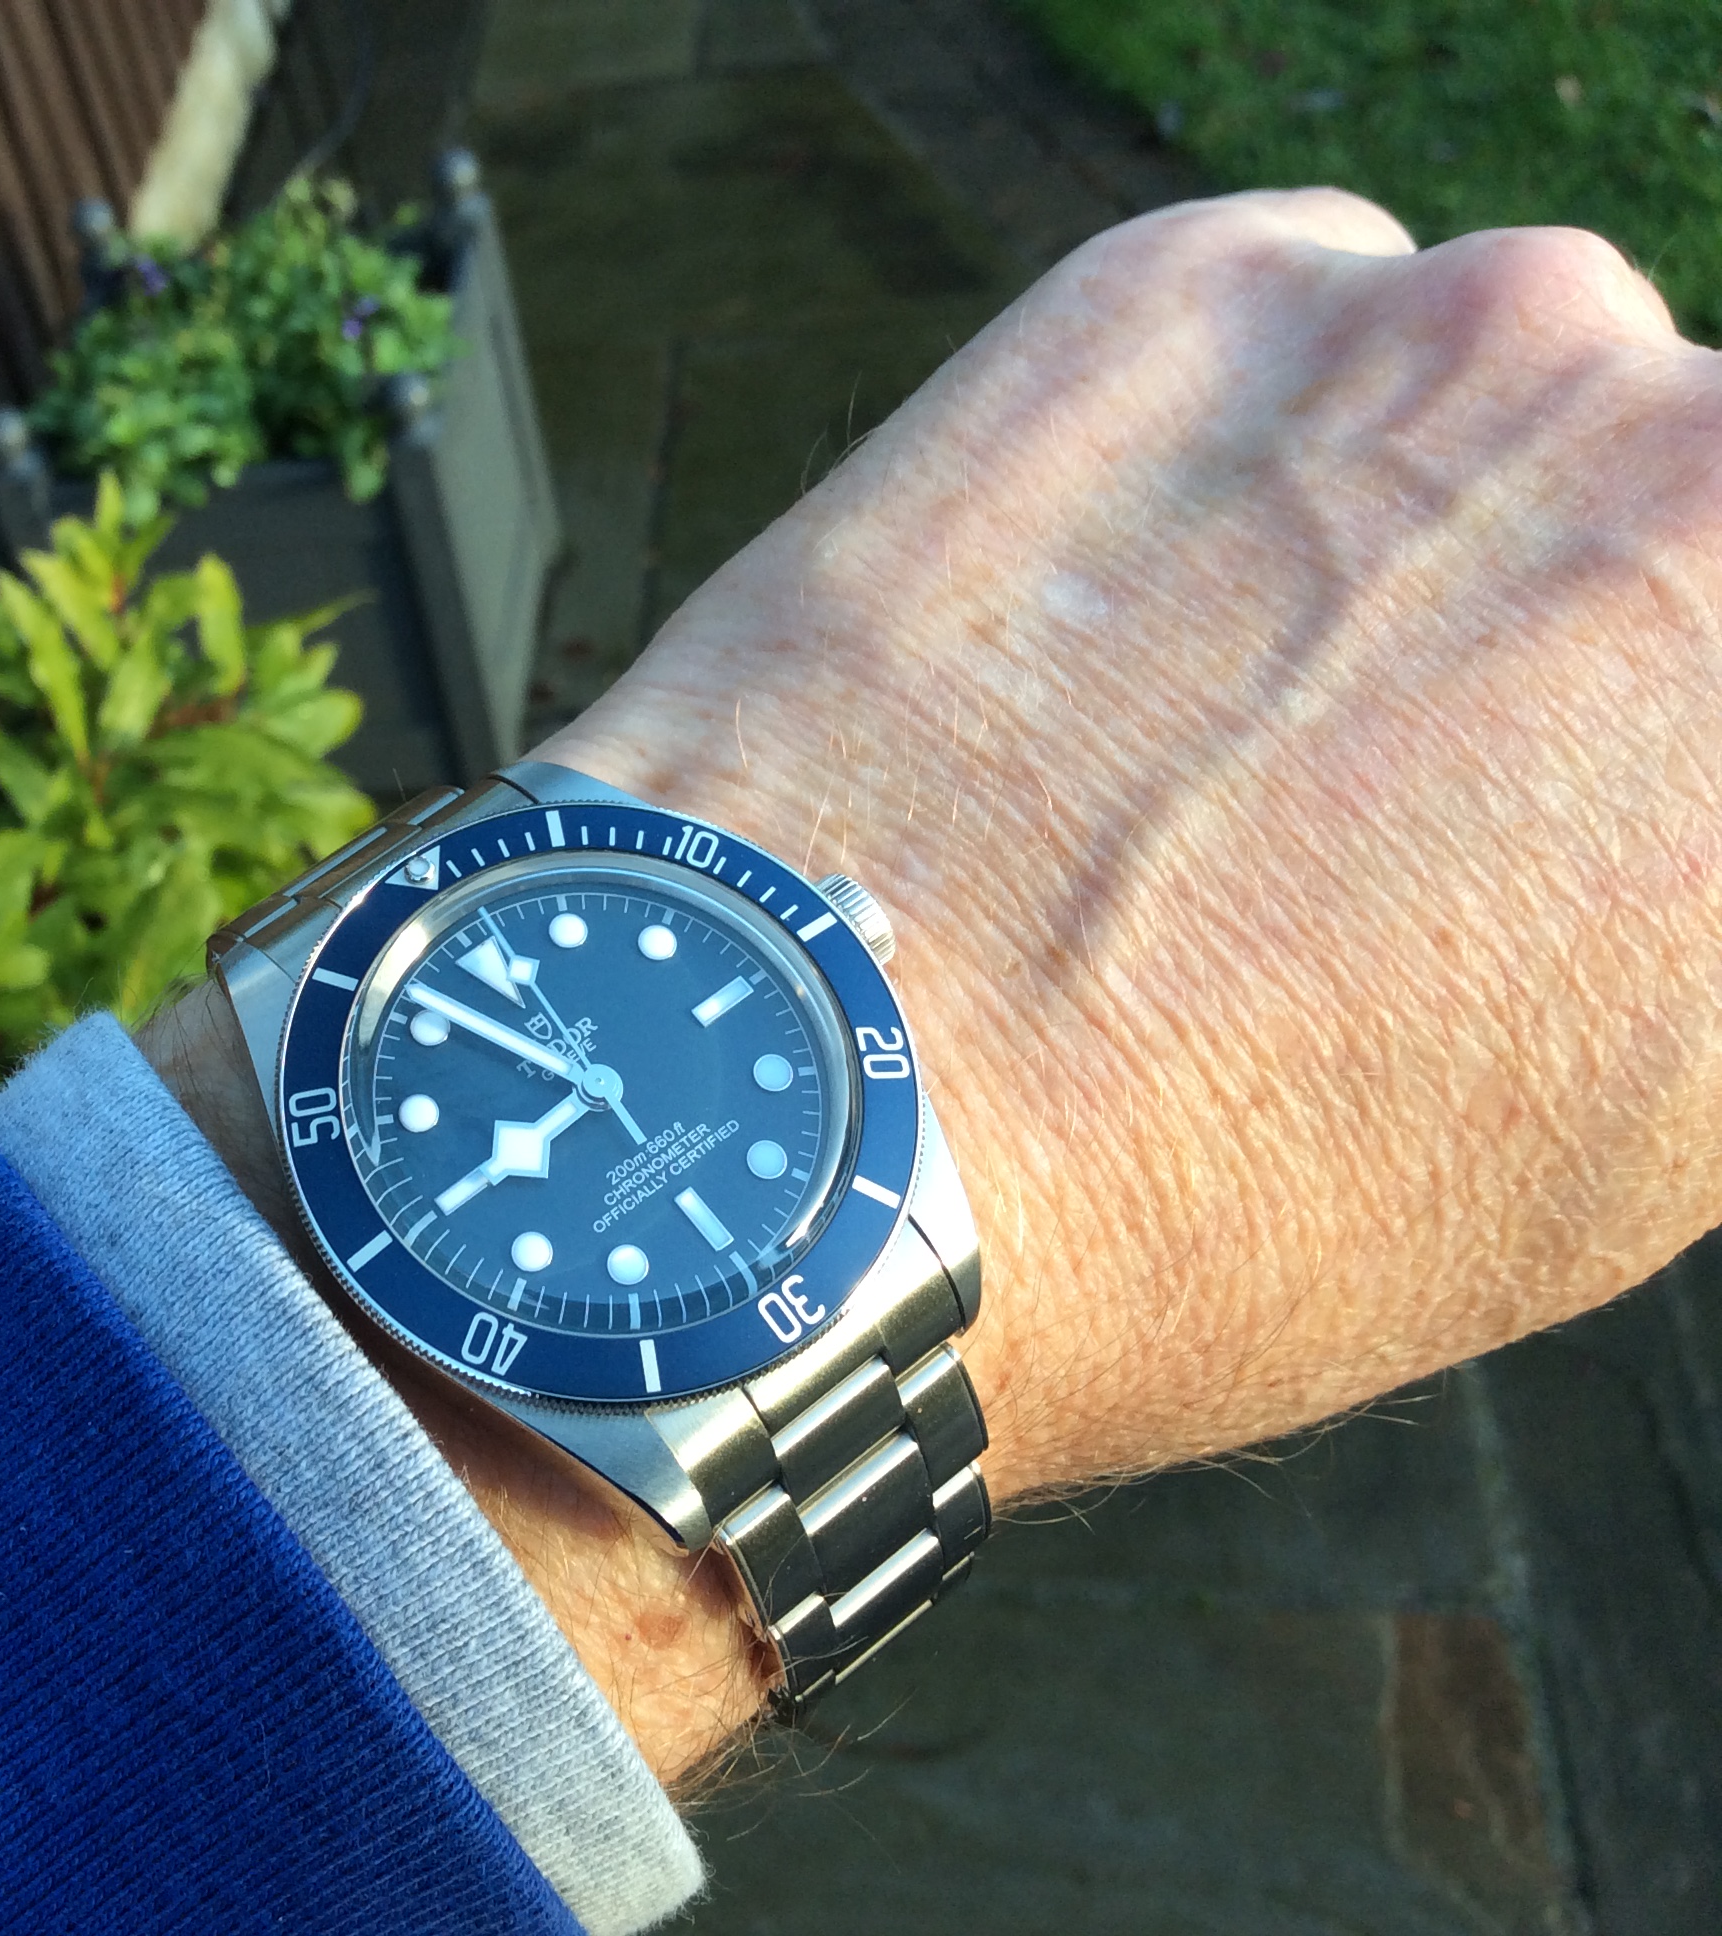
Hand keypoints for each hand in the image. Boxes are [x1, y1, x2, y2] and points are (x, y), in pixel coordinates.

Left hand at [149, 189, 1721, 1781]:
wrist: (823, 1128)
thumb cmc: (1207, 1213)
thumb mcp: (1612, 1139)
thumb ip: (1705, 899)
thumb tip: (1664, 799)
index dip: (1638, 755)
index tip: (1548, 805)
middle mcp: (1704, 484)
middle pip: (1674, 494)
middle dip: (1556, 624)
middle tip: (1382, 781)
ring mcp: (1459, 347)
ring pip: (1489, 391)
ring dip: (1393, 516)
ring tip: (1203, 715)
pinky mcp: (1204, 285)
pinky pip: (1288, 318)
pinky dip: (1222, 437)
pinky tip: (1096, 615)